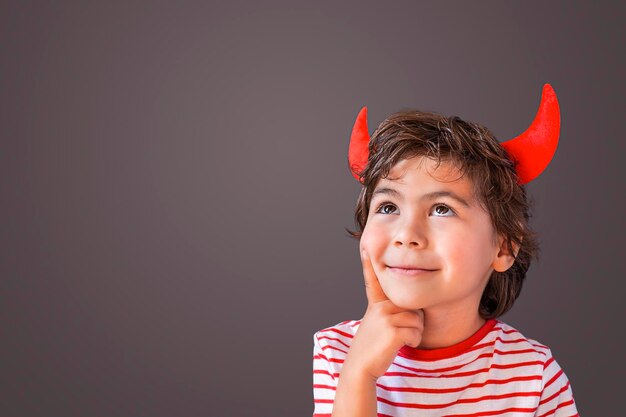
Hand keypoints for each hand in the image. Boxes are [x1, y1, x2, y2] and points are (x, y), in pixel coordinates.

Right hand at [342, 250, 424, 380]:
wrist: (360, 366)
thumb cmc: (373, 347)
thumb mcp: (376, 322)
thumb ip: (389, 310)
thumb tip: (409, 308)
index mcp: (376, 303)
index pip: (373, 280)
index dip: (370, 263)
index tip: (366, 247)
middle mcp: (380, 306)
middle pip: (413, 306)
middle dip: (412, 321)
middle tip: (394, 333)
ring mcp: (386, 317)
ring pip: (417, 320)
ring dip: (413, 333)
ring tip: (395, 339)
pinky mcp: (393, 330)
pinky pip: (417, 332)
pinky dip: (413, 342)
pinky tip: (398, 345)